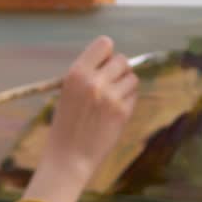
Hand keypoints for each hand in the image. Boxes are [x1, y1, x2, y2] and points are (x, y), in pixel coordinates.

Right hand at [22, 36, 138, 201]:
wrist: (69, 157)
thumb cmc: (67, 124)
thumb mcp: (69, 92)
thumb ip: (88, 74)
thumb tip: (114, 59)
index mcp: (76, 73)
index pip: (104, 44)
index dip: (107, 54)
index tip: (103, 66)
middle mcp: (94, 81)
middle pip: (121, 60)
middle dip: (118, 70)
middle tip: (109, 85)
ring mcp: (110, 97)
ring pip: (132, 78)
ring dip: (125, 86)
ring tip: (111, 100)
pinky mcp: (122, 112)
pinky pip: (134, 95)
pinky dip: (128, 100)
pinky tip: (113, 112)